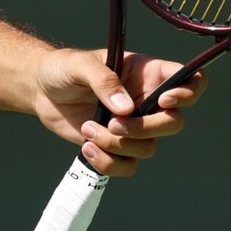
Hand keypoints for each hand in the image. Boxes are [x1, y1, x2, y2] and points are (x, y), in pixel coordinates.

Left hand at [32, 49, 206, 177]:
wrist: (40, 91)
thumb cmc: (63, 68)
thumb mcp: (79, 65)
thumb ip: (104, 80)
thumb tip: (126, 109)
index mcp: (147, 73)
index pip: (189, 80)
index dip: (189, 93)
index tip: (164, 100)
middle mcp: (146, 100)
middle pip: (174, 122)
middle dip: (145, 129)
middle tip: (113, 124)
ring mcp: (134, 125)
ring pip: (149, 147)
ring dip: (117, 145)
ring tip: (87, 129)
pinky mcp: (117, 146)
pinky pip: (128, 166)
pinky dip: (109, 163)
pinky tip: (86, 148)